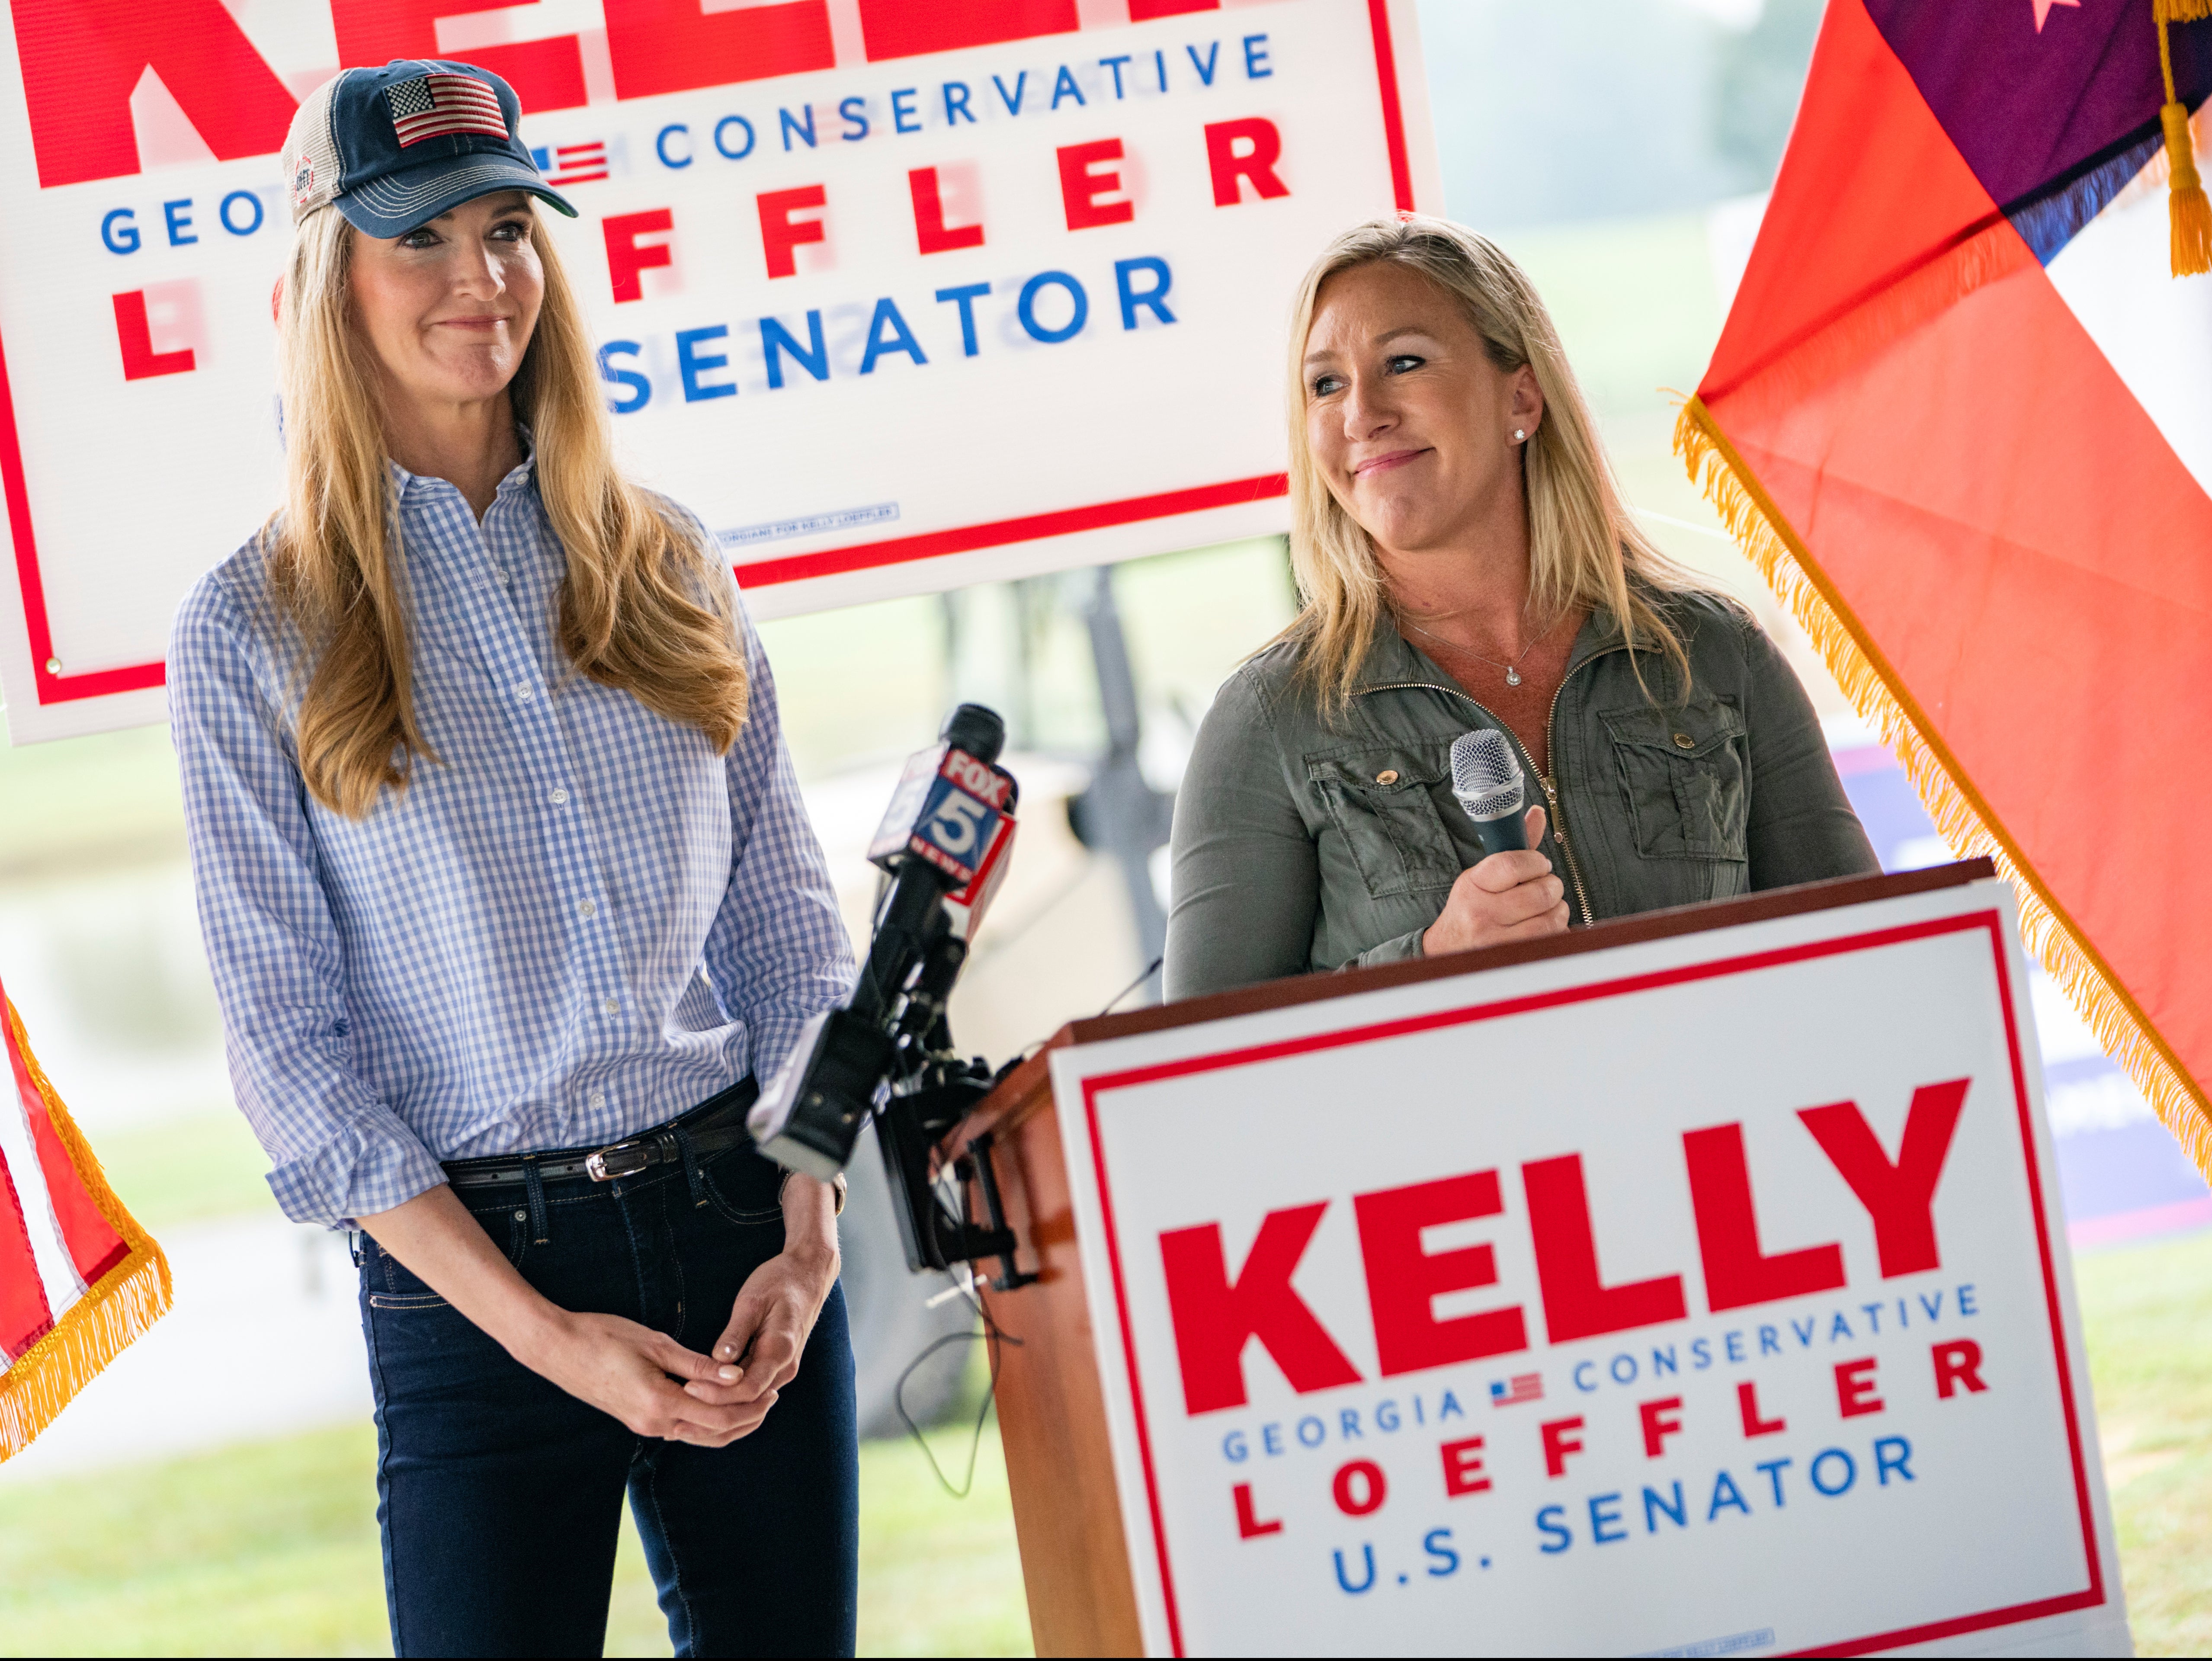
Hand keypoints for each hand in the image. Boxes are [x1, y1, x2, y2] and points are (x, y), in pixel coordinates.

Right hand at [520, 1308, 762, 1445]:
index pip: (720, 1417)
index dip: (750, 1406)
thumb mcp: (656, 1344)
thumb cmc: (604, 1336)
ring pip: (698, 1435)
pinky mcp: (636, 1419)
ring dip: (729, 1423)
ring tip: (754, 1402)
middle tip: (773, 1397)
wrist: (556, 1348)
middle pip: (713, 1432)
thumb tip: (735, 1374)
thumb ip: (697, 1365)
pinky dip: (706, 1421)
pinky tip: (719, 1403)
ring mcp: (643, 1425)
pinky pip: (681, 1428)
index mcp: (660, 1404)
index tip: (773, 1389)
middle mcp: (653, 1423)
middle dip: (747, 1418)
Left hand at [678, 1240, 840, 1437]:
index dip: (717, 1394)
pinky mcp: (777, 1368)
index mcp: (780, 1351)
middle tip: (680, 1413)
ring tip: (686, 1416)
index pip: (748, 1389)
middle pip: (749, 1404)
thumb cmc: (778, 1282)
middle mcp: (785, 1368)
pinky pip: (753, 1393)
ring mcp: (783, 1370)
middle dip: (714, 1412)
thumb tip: (718, 1360)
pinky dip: (730, 1400)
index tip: (688, 1388)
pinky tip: (704, 1400)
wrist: (808, 1275)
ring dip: (720, 1411)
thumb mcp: (752, 1301)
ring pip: (751, 1403)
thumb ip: (736, 1333)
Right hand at [1422, 805, 1568, 956]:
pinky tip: (1543, 928)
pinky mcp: (1513, 959)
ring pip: (1551, 918)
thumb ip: (1514, 846)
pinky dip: (1556, 932)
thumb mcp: (1482, 876)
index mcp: (1472, 885)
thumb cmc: (1470, 910)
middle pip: (1540, 892)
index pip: (1512, 864)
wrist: (1448, 951)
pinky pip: (1552, 940)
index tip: (1541, 865)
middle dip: (1551, 886)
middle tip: (1545, 888)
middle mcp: (1481, 913)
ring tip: (1545, 909)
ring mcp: (1496, 940)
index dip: (1536, 862)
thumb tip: (1537, 812)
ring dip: (1557, 910)